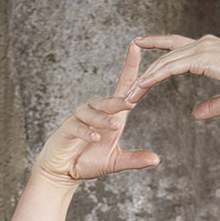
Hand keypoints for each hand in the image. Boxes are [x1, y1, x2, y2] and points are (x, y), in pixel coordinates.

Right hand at [30, 59, 160, 186]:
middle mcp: (94, 112)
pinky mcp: (66, 129)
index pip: (122, 86)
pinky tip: (94, 137)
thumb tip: (156, 159)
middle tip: (129, 103)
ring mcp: (79, 119)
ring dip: (103, 119)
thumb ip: (134, 160)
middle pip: (107, 100)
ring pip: (91, 112)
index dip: (129, 67)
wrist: (62, 172)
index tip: (135, 47)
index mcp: (110, 116)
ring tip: (114, 126)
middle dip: (118, 101)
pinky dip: (86, 131)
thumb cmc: (87, 163)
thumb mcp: (115, 162)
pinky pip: (77, 126)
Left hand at [120, 33, 219, 119]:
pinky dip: (153, 77)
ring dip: (145, 79)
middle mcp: (206, 44)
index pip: (178, 45)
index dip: (159, 44)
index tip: (141, 42)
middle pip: (167, 52)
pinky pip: (170, 67)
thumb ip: (212, 105)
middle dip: (146, 67)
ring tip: (129, 95)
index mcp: (212, 49)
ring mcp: (204, 48)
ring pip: (165, 61)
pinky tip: (141, 88)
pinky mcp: (202, 57)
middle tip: (127, 81)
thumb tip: (195, 114)